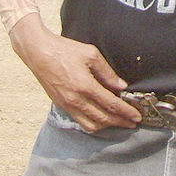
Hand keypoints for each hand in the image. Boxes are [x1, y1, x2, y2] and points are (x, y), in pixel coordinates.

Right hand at [9, 14, 141, 131]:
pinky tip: (101, 119)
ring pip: (91, 124)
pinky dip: (93, 123)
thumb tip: (121, 86)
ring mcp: (67, 105)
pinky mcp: (61, 105)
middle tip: (133, 123)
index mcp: (85, 86)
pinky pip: (80, 121)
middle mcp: (76, 99)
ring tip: (119, 122)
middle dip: (120, 122)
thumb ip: (108, 72)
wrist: (38, 52)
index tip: (137, 116)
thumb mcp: (91, 54)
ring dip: (107, 126)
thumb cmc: (64, 50)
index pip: (111, 105)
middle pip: (103, 118)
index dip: (126, 112)